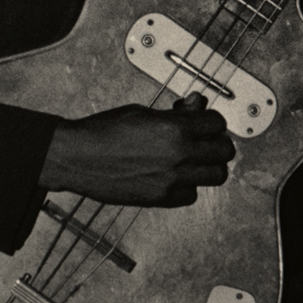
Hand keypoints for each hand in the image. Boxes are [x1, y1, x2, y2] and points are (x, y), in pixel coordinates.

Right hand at [37, 94, 235, 206]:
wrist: (77, 158)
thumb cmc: (104, 130)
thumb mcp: (142, 112)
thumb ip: (176, 112)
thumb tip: (198, 104)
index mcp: (175, 128)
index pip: (217, 123)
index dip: (212, 120)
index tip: (205, 121)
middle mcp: (179, 155)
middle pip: (225, 152)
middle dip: (217, 143)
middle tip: (204, 140)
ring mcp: (173, 179)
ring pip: (216, 176)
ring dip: (208, 166)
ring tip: (193, 159)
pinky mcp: (162, 198)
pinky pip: (192, 194)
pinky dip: (187, 185)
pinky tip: (173, 175)